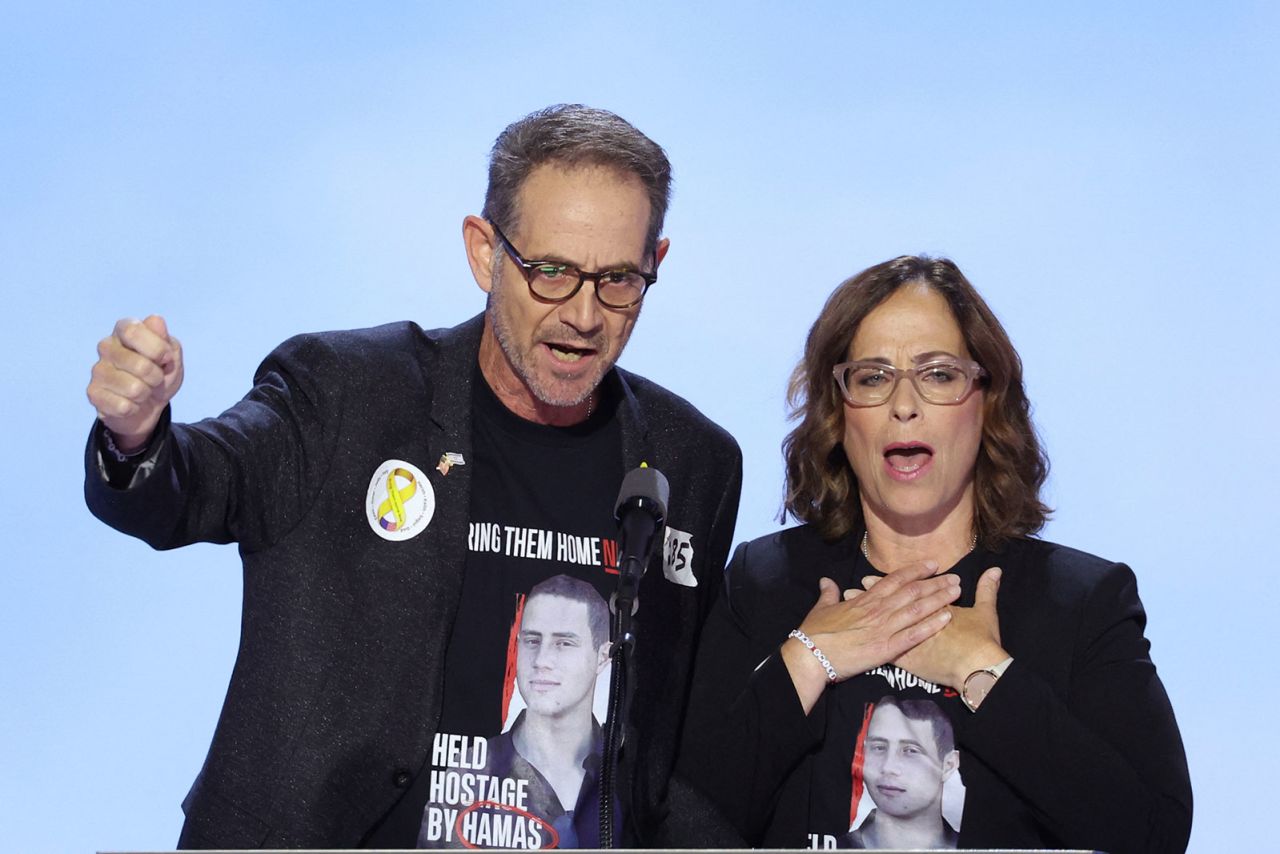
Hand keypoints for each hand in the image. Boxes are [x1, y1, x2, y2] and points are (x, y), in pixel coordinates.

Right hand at [87, 315, 183, 451]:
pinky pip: (124, 406)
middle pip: (140, 365)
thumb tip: (155, 320)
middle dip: (157, 377)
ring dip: (146, 394)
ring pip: (134, 389)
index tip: (167, 358)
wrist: (149, 405)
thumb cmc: (160, 374)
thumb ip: (166, 340)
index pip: (133, 332)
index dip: (157, 349)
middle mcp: (106, 346)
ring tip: (142, 390)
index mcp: (124, 330)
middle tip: (155, 379)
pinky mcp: (93, 393)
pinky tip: (130, 403)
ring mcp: (97, 370)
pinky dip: (134, 408)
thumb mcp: (172, 357)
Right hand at [782, 561, 959, 712]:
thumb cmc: (814, 632)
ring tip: (957, 592)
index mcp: (864, 599)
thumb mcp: (821, 608)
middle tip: (954, 577)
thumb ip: (829, 593)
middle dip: (935, 583)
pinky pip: (914, 635)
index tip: (932, 565)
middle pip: (912, 592)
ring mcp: (883, 628)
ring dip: (939, 599)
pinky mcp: (886, 648)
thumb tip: (827, 581)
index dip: (915, 571)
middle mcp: (878, 610)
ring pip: (917, 609)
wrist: (811, 656)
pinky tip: (947, 618)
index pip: (894, 580)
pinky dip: (931, 625)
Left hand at [863, 565, 1006, 690]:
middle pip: (893, 601)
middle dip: (875, 590)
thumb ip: (987, 590)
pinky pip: (882, 646)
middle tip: (862, 580)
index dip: (896, 581)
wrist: (977, 667)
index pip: (912, 590)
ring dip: (866, 608)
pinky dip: (868, 636)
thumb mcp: (986, 612)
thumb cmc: (982, 640)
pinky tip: (856, 630)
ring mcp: (908, 637)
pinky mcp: (905, 657)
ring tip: (852, 596)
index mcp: (933, 606)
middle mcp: (916, 618)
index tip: (884, 572)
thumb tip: (995, 570)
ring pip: (882, 620)